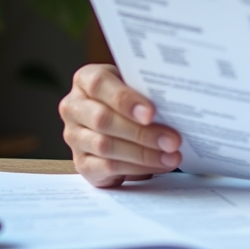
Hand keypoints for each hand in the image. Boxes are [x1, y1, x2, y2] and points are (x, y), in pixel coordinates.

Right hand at [59, 63, 182, 187]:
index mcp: (85, 80)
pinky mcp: (82, 163)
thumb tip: (176, 106)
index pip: (99, 84)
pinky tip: (158, 165)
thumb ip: (146, 91)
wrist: (120, 119)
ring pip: (105, 146)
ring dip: (143, 154)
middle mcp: (74, 107)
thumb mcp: (136, 85)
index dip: (125, 99)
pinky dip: (136, 168)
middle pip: (103, 119)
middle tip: (172, 141)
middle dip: (142, 132)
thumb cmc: (132, 97)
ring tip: (171, 157)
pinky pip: (107, 168)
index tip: (152, 113)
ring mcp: (74, 136)